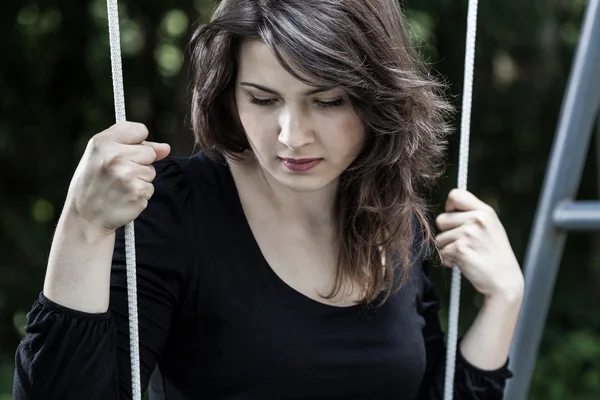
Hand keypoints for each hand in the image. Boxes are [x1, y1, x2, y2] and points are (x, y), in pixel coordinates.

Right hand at [65, 121, 169, 235]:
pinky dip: (141, 193)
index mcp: (102, 142)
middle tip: (118, 174)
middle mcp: (115, 157)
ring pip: (151, 171)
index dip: (138, 142)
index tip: (126, 152)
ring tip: (119, 187)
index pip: (140, 130)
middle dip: (140, 163)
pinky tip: (124, 197)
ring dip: (140, 179)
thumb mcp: (102, 156)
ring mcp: (127, 175)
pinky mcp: (137, 192)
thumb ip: (134, 145)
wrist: (85, 217)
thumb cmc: (94, 183)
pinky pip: (150, 187)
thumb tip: (166, 148)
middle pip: (150, 152)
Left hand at [434, 189, 523, 299]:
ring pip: (439, 237)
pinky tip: (464, 263)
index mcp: (485, 211)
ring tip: (466, 254)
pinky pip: (442, 252)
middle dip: (447, 233)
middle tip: (464, 243)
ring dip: (448, 248)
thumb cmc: (494, 254)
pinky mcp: (460, 249)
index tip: (455, 219)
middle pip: (441, 219)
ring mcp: (468, 234)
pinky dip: (449, 260)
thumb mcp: (490, 227)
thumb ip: (472, 215)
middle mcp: (477, 219)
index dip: (449, 207)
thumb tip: (448, 209)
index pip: (455, 194)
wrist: (504, 280)